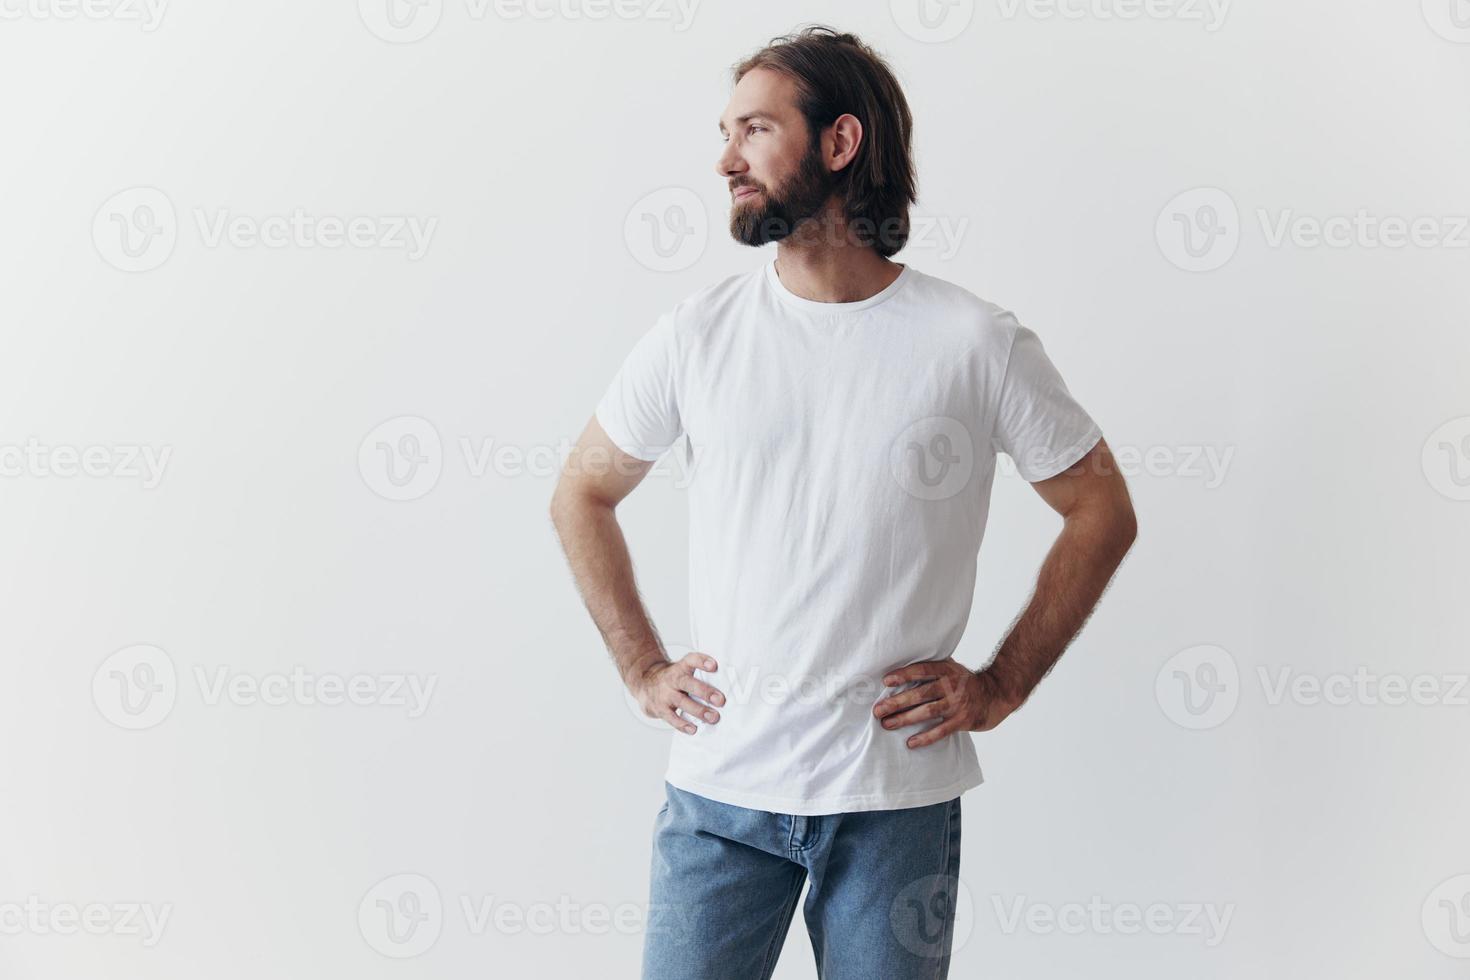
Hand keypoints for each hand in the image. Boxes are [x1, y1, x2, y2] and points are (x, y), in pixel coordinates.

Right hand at [630, 651, 724, 734]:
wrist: (645, 683)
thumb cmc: (674, 679)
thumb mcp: (683, 670)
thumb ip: (700, 676)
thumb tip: (730, 686)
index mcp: (681, 667)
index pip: (691, 660)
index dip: (702, 661)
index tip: (714, 666)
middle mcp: (672, 679)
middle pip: (688, 683)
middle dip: (705, 692)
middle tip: (721, 700)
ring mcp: (664, 694)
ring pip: (682, 702)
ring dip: (699, 711)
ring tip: (713, 717)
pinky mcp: (659, 709)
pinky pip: (671, 718)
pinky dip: (682, 724)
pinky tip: (693, 729)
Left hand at [874, 660, 1022, 748]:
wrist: (997, 694)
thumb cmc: (967, 682)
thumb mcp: (952, 668)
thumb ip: (932, 668)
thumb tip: (902, 667)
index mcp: (946, 670)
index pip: (922, 670)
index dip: (904, 675)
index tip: (885, 681)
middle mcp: (951, 686)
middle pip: (920, 694)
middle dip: (897, 702)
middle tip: (877, 710)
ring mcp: (956, 704)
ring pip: (926, 712)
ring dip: (905, 719)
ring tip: (887, 724)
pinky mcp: (962, 721)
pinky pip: (940, 731)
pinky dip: (925, 738)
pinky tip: (910, 743)